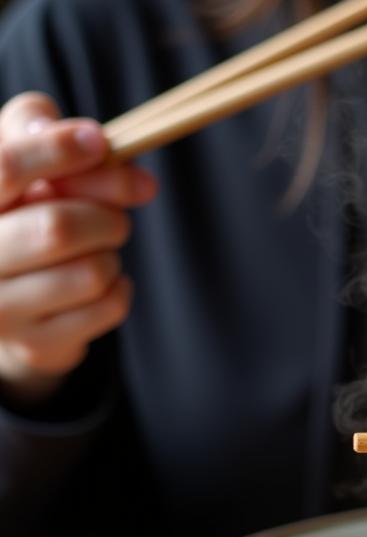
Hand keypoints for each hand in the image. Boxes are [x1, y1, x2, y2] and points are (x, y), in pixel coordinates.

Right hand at [0, 93, 156, 405]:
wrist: (3, 298)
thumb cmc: (14, 211)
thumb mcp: (14, 157)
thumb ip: (38, 128)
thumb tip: (99, 147)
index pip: (5, 168)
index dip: (58, 151)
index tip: (98, 143)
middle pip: (59, 228)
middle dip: (105, 216)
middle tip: (112, 216)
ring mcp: (0, 310)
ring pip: (92, 272)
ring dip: (111, 253)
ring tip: (95, 249)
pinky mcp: (35, 345)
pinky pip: (109, 306)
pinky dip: (120, 286)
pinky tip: (101, 280)